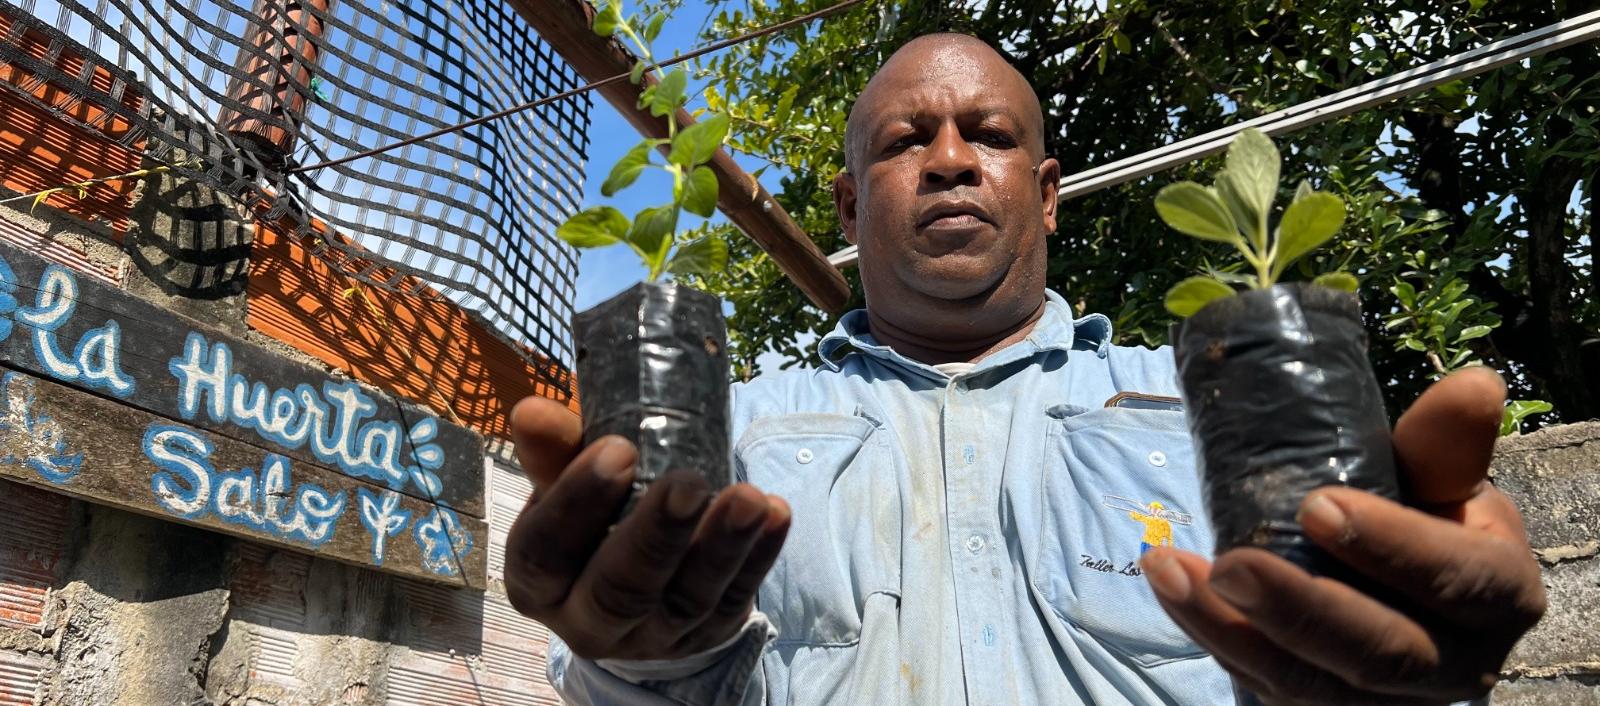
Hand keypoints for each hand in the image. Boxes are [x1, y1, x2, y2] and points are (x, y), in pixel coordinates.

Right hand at [503, 396, 790, 660]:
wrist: (633, 583)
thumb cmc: (592, 518)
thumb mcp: (565, 487)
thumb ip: (555, 452)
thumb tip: (533, 410)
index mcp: (537, 583)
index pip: (544, 552)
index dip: (577, 504)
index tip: (617, 449)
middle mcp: (588, 622)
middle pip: (619, 589)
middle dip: (657, 534)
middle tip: (689, 481)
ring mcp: (652, 637)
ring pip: (687, 599)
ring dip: (723, 547)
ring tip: (751, 498)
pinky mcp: (706, 636)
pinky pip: (735, 601)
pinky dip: (759, 558)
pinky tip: (776, 516)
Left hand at [1142, 367, 1546, 704]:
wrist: (1401, 585)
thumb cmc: (1425, 520)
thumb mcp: (1442, 482)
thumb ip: (1443, 446)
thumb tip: (1472, 383)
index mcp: (1499, 597)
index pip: (1454, 580)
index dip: (1390, 548)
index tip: (1316, 505)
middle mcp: (1458, 666)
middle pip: (1381, 655)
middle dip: (1299, 609)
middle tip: (1230, 563)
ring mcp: (1390, 704)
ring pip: (1311, 685)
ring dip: (1230, 629)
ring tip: (1169, 569)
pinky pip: (1268, 687)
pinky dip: (1214, 638)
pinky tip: (1171, 589)